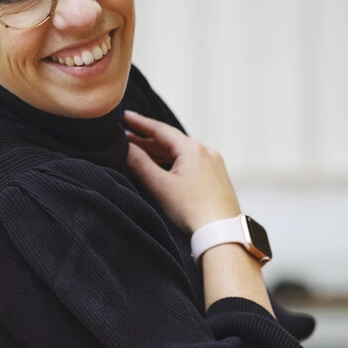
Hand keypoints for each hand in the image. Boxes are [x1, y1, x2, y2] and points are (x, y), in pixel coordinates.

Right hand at [123, 110, 241, 232]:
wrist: (221, 232)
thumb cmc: (192, 210)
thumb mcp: (160, 186)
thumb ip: (140, 163)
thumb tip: (126, 147)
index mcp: (193, 149)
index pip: (161, 130)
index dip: (140, 123)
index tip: (125, 116)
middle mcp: (206, 151)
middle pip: (171, 141)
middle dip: (147, 140)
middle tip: (125, 137)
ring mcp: (213, 164)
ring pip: (181, 153)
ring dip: (160, 152)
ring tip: (139, 153)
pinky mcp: (216, 177)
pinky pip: (191, 163)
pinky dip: (174, 162)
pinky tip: (163, 168)